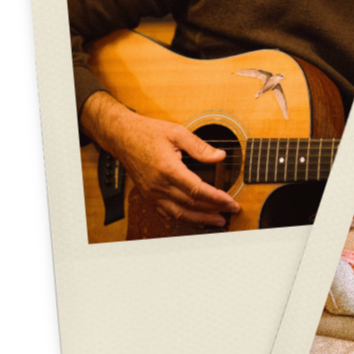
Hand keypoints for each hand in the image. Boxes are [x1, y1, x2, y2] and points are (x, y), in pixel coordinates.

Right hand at [81, 92, 240, 227]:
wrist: (122, 137)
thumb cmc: (148, 133)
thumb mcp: (177, 132)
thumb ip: (200, 147)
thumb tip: (220, 156)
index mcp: (167, 169)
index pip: (197, 190)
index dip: (217, 198)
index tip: (231, 202)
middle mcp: (158, 185)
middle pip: (191, 205)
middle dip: (214, 210)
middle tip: (231, 211)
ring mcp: (152, 193)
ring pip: (180, 214)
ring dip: (201, 220)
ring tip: (218, 221)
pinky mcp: (148, 196)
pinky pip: (167, 214)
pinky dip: (184, 219)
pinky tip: (196, 220)